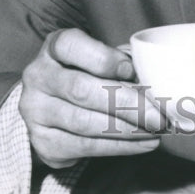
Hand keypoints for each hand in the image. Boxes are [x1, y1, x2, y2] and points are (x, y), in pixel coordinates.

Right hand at [19, 28, 164, 168]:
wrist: (55, 106)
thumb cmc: (88, 74)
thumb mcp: (100, 58)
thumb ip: (122, 63)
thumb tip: (155, 80)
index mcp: (53, 47)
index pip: (71, 46)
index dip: (103, 58)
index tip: (131, 70)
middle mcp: (38, 77)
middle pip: (81, 90)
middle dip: (126, 104)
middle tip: (158, 115)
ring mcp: (36, 111)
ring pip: (84, 122)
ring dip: (126, 129)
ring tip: (155, 130)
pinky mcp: (43, 142)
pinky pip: (84, 147)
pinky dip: (119, 147)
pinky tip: (142, 143)